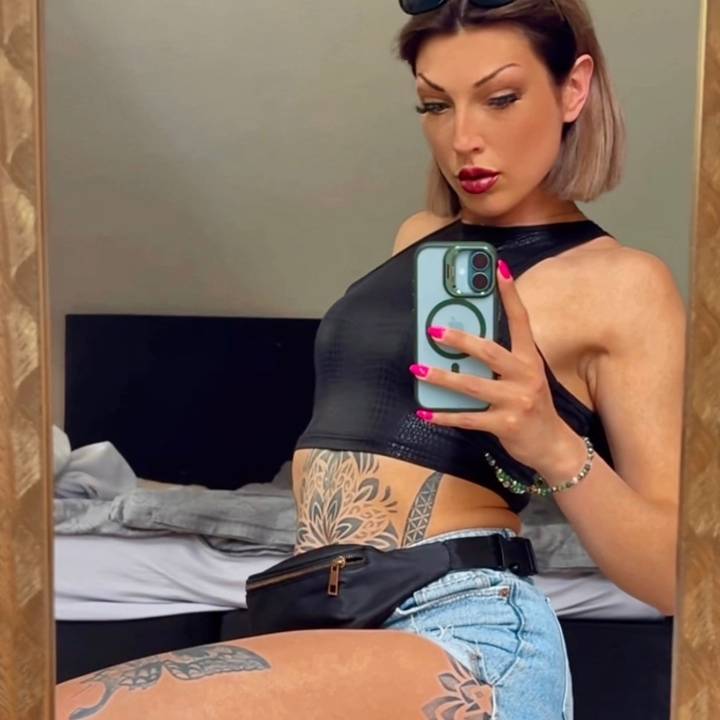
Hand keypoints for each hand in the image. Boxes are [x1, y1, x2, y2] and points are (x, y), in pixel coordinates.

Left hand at [411, 259, 577, 473]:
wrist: (553, 445)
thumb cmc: (532, 406)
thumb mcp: (525, 377)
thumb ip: (501, 361)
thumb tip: (464, 343)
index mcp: (530, 360)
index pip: (521, 321)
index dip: (510, 294)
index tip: (499, 268)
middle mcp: (525, 376)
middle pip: (489, 352)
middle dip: (460, 340)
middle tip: (434, 330)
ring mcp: (516, 401)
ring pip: (473, 386)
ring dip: (442, 378)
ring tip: (419, 369)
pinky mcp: (506, 425)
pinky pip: (468, 419)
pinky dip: (445, 416)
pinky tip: (425, 412)